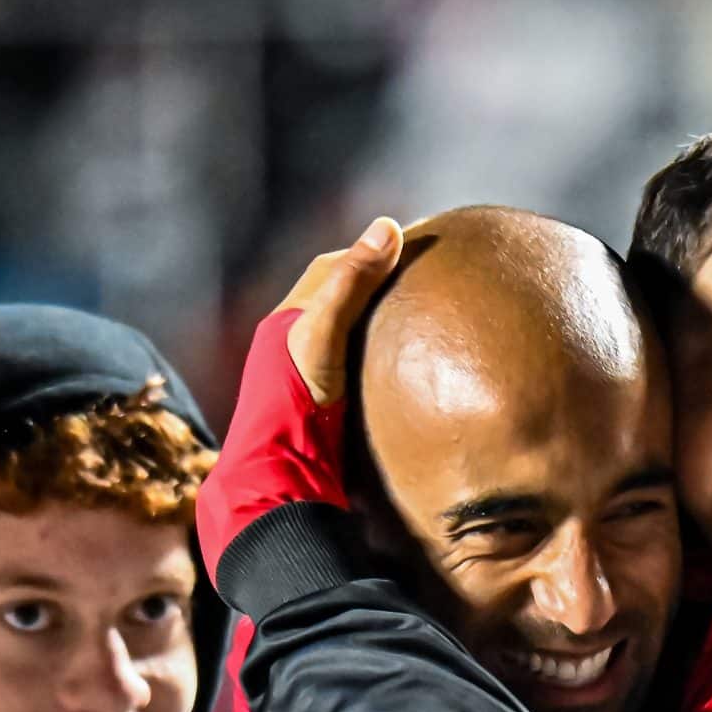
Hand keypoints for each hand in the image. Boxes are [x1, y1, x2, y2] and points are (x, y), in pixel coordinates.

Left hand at [196, 217, 403, 571]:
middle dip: (381, 289)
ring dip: (385, 332)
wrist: (281, 485)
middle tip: (430, 281)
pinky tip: (417, 377)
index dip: (371, 251)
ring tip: (430, 325)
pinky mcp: (328, 420)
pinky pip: (362, 379)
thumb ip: (353, 283)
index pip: (332, 269)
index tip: (416, 243)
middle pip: (342, 306)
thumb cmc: (295, 405)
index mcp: (285, 323)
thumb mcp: (324, 333)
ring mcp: (312, 388)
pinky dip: (387, 367)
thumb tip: (389, 226)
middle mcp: (293, 351)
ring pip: (353, 345)